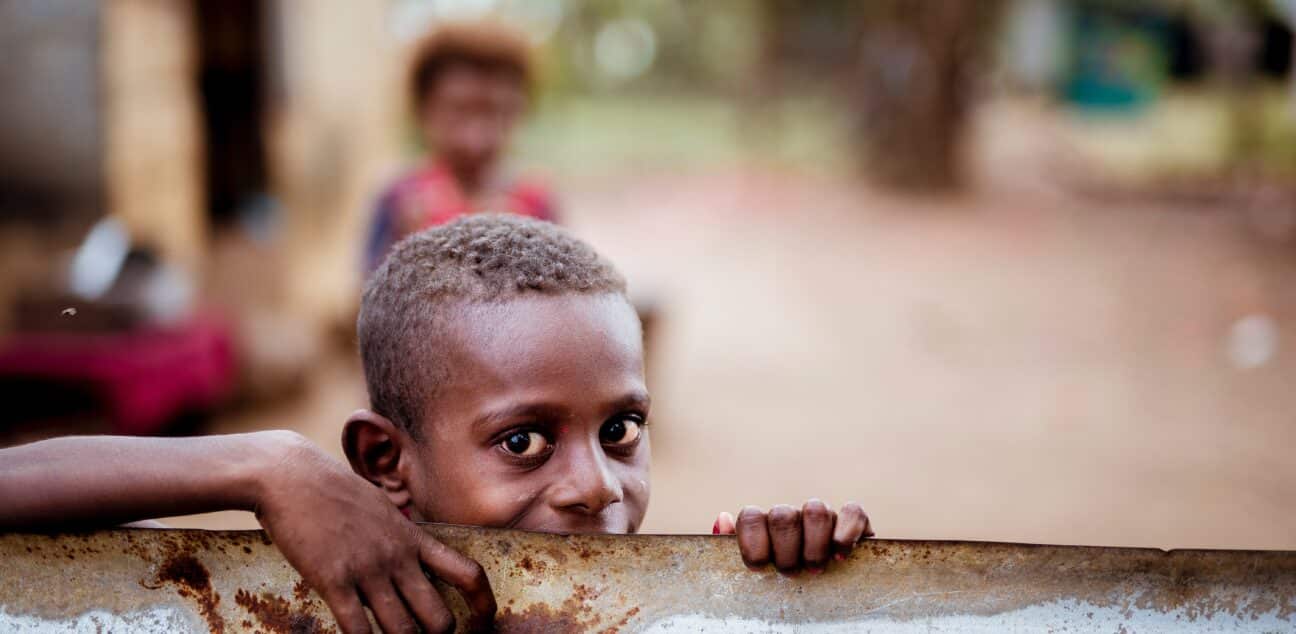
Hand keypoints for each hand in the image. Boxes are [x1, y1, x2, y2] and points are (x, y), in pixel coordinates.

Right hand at [255, 434, 495, 632]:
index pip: (466, 573)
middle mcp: (397, 556)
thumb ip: (398, 536)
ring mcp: (368, 569)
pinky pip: (358, 629)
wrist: (290, 475)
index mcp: (412, 537)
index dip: (483, 604)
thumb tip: (409, 555)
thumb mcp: (380, 508)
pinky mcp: (333, 580)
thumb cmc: (331, 489)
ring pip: (402, 631)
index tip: (484, 621)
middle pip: (439, 618)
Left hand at [713, 499, 871, 574]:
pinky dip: (845, 534)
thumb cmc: (783, 585)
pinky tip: (840, 556)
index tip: (760, 568)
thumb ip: (732, 548)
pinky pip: (852, 512)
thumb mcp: (757, 572)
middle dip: (786, 553)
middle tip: (791, 574)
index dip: (753, 544)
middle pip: (783, 516)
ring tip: (815, 570)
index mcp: (765, 525)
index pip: (751, 516)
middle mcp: (793, 514)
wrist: (830, 592)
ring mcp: (823, 514)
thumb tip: (722, 519)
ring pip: (815, 511)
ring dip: (814, 547)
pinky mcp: (854, 520)